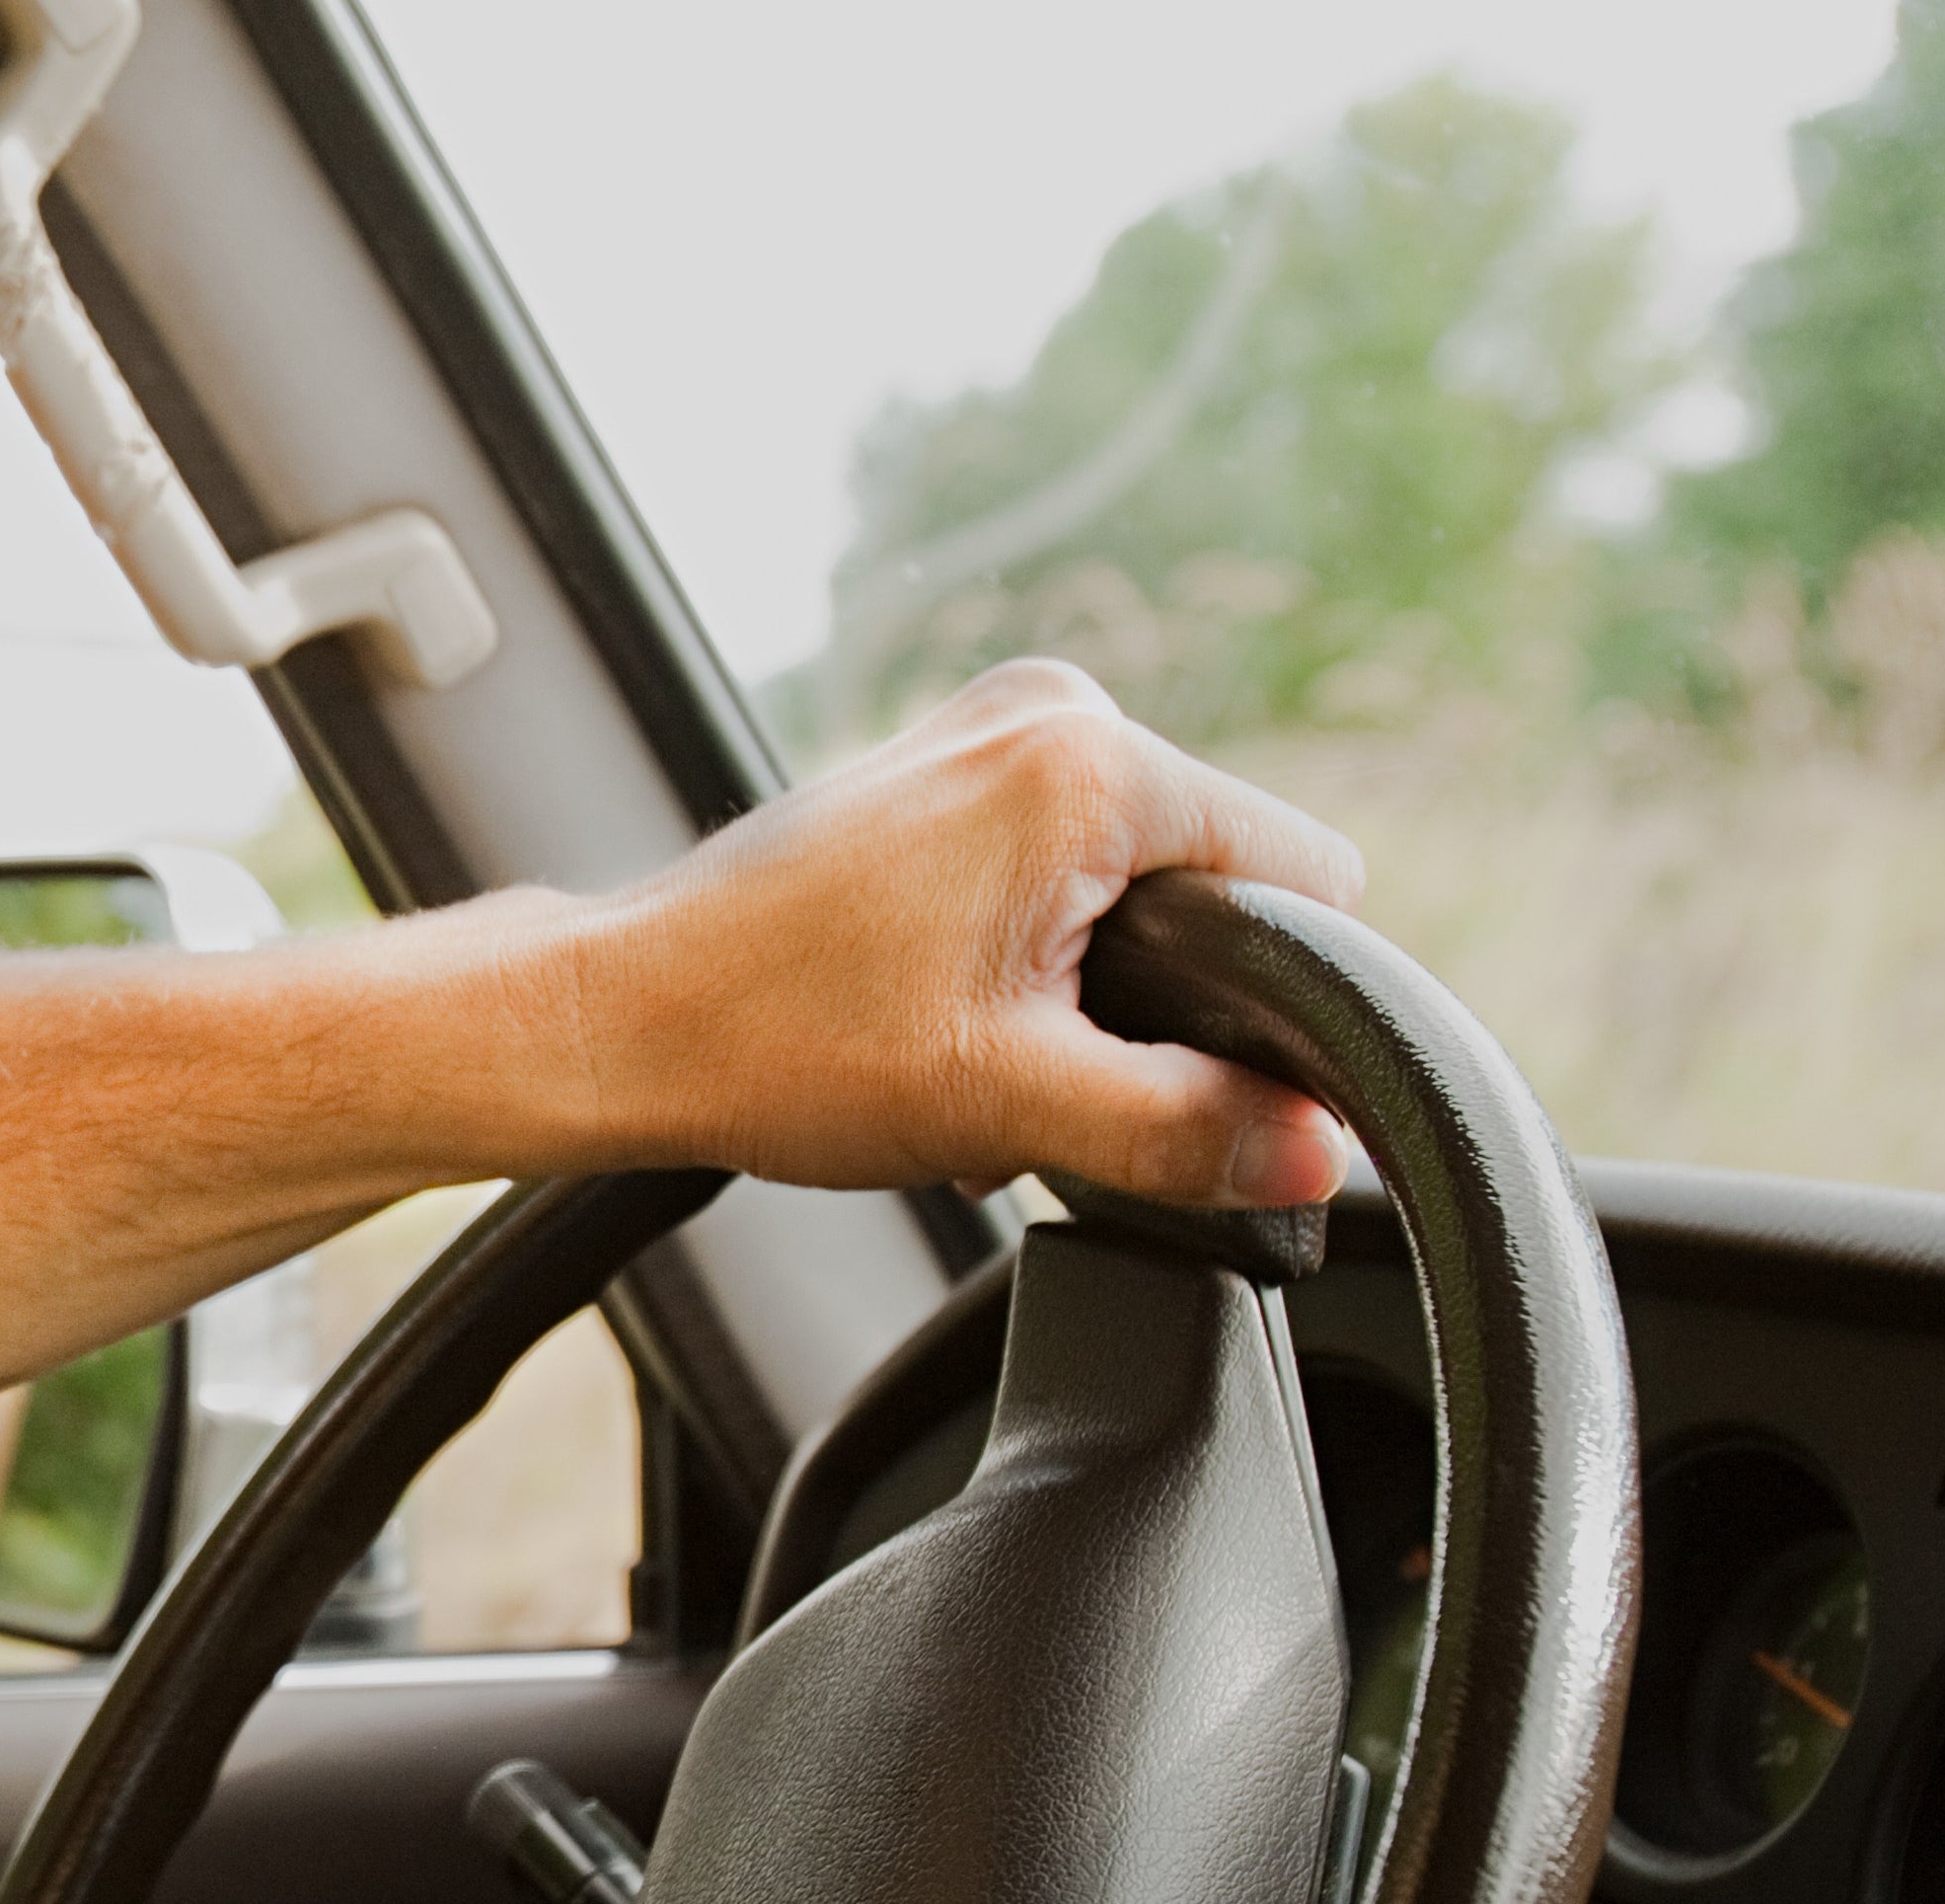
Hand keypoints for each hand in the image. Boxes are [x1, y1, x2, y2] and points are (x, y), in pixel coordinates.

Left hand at [534, 658, 1371, 1207]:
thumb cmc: (779, 1043)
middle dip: (1156, 996)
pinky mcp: (940, 766)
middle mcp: (1047, 710)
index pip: (1305, 874)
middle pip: (1215, 879)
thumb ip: (1189, 1127)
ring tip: (974, 1047)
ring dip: (1084, 988)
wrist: (620, 1021)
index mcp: (1089, 761)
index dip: (1271, 993)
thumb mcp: (1012, 1106)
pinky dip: (1025, 950)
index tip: (1164, 1063)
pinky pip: (1055, 863)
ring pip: (1131, 882)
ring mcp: (985, 729)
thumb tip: (1325, 1152)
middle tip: (1033, 1066)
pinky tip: (943, 1016)